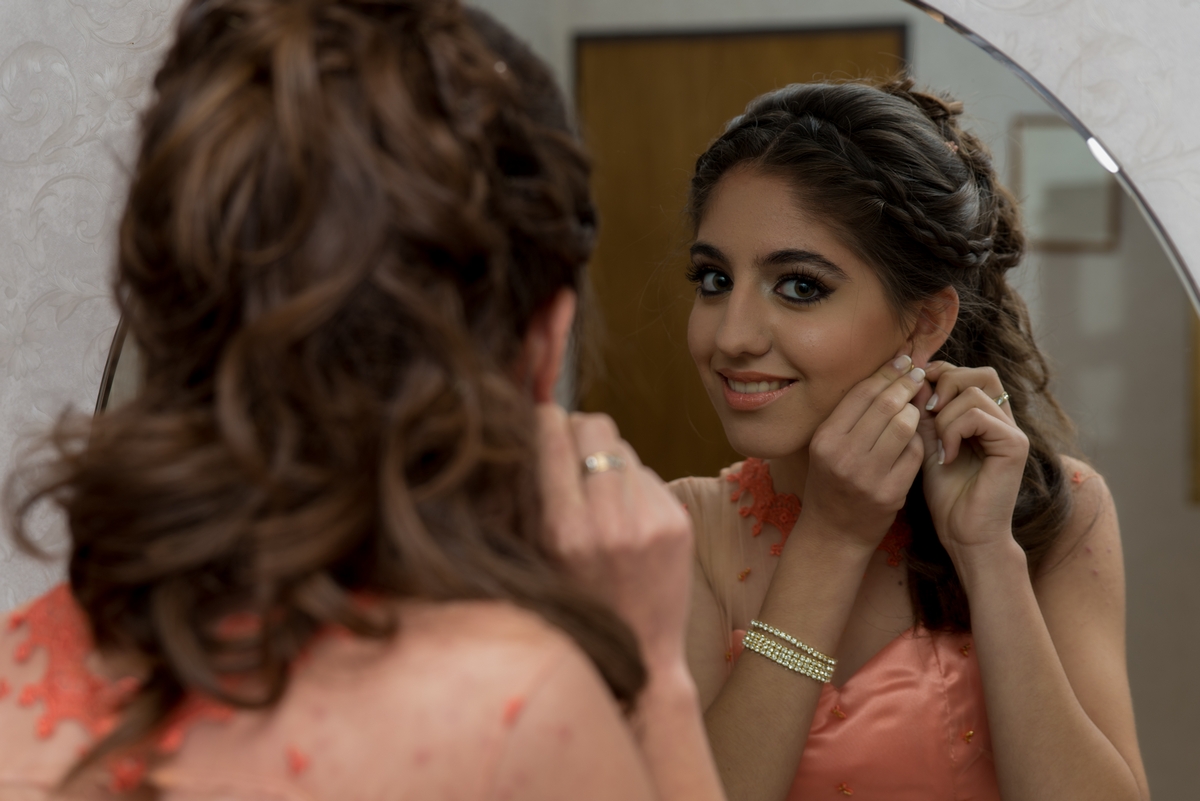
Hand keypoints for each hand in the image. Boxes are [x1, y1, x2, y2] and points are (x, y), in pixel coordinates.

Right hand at [536, 405, 693, 669]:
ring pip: (622, 446)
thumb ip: (524, 498)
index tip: (539, 423)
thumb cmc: (573, 608)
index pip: (552, 435)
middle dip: (578, 430)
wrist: (639, 659)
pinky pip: (646, 473)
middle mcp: (609, 522)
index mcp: (562, 532)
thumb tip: (523, 428)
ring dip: (605, 459)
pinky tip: (623, 518)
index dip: (543, 420)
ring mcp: (650, 521)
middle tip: (569, 452)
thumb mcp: (532, 559)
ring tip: (596, 498)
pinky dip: (630, 485)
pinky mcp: (678, 522)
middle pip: (594, 426)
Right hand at [802, 354, 926, 550]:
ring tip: (917, 407)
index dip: (887, 373)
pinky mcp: (890, 493)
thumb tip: (887, 373)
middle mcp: (842, 456)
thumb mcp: (828, 448)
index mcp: (824, 439)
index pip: (861, 393)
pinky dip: (920, 440)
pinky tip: (918, 436)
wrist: (834, 533)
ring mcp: (867, 476)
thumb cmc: (832, 483)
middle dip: (906, 384)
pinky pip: (915, 453)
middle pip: (885, 405)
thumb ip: (852, 415)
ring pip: (904, 425)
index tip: (903, 361)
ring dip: (915, 412)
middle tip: (919, 375)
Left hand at [919, 362, 1028, 562]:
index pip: (969, 373)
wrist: (964, 534)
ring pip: (974, 392)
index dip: (940, 374)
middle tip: (928, 413)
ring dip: (945, 416)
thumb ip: (925, 413)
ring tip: (938, 447)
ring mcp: (1012, 431)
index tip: (917, 395)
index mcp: (986, 417)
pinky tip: (946, 457)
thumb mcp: (928, 445)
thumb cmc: (947, 495)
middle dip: (946, 384)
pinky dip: (953, 432)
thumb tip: (916, 378)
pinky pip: (977, 416)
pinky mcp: (1014, 444)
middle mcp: (1004, 419)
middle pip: (981, 372)